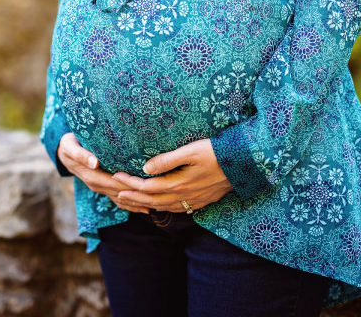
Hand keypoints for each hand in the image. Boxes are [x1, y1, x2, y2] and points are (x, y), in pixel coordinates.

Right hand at [57, 132, 151, 213]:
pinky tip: (146, 208)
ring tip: (158, 204)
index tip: (149, 186)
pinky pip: (119, 200)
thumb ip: (82, 155)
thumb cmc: (69, 145)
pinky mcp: (104, 188)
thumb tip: (95, 162)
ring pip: (122, 200)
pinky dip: (132, 205)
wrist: (63, 152)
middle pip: (123, 194)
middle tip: (160, 195)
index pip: (116, 184)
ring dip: (139, 203)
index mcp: (93, 176)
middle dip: (140, 195)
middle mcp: (98, 185)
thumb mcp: (71, 147)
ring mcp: (101, 189)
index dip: (132, 186)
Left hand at [111, 138, 233, 212]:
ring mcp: (193, 201)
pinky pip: (176, 209)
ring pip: (163, 208)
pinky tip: (159, 206)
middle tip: (116, 194)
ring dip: (145, 205)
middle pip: (152, 201)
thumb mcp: (191, 151)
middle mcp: (184, 196)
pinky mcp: (201, 201)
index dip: (130, 183)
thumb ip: (167, 159)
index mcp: (179, 183)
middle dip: (132, 198)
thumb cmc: (217, 152)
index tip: (116, 177)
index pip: (147, 187)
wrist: (245, 164)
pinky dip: (162, 208)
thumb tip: (145, 167)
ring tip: (132, 202)